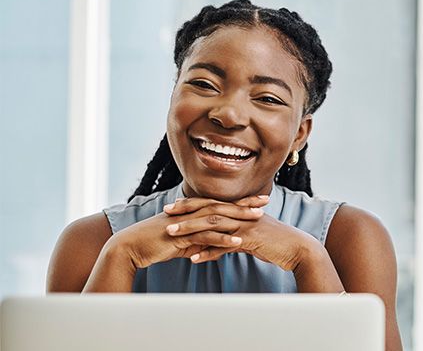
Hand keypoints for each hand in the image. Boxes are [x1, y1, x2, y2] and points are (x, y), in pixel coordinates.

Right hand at [108, 195, 268, 268]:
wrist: (131, 247)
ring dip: (239, 218)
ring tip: (258, 218)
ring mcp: (186, 223)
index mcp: (192, 212)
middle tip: (265, 201)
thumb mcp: (179, 240)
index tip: (258, 200)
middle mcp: (191, 213)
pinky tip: (238, 243)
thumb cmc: (154, 243)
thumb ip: (194, 239)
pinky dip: (222, 240)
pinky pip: (205, 237)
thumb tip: (206, 245)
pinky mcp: (181, 236)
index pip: (220, 203)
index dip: (240, 202)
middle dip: (245, 204)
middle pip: (223, 205)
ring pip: (217, 218)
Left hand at [164, 197, 322, 270]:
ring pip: (213, 224)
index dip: (192, 203)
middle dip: (185, 211)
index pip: (211, 203)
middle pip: (208, 209)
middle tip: (166, 212)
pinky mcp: (250, 239)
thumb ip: (235, 236)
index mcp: (240, 211)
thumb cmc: (275, 243)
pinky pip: (225, 246)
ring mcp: (245, 225)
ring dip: (190, 229)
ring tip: (171, 233)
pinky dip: (208, 252)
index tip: (174, 205)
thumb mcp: (252, 236)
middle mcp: (240, 214)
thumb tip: (221, 243)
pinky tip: (194, 258)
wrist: (297, 248)